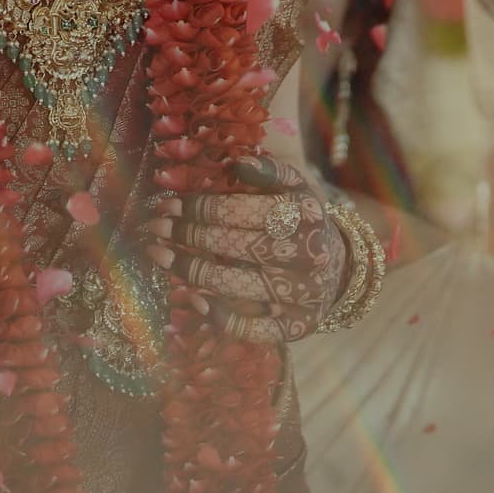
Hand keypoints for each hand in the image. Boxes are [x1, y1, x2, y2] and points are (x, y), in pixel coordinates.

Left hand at [135, 156, 349, 345]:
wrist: (338, 269)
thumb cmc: (302, 222)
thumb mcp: (296, 190)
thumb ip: (270, 172)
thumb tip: (238, 164)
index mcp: (306, 215)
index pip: (242, 210)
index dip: (199, 207)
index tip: (166, 203)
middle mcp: (307, 255)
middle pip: (234, 246)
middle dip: (187, 235)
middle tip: (155, 227)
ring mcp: (302, 294)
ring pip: (237, 285)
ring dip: (191, 271)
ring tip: (159, 256)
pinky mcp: (298, 326)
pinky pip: (255, 329)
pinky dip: (222, 318)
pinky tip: (193, 300)